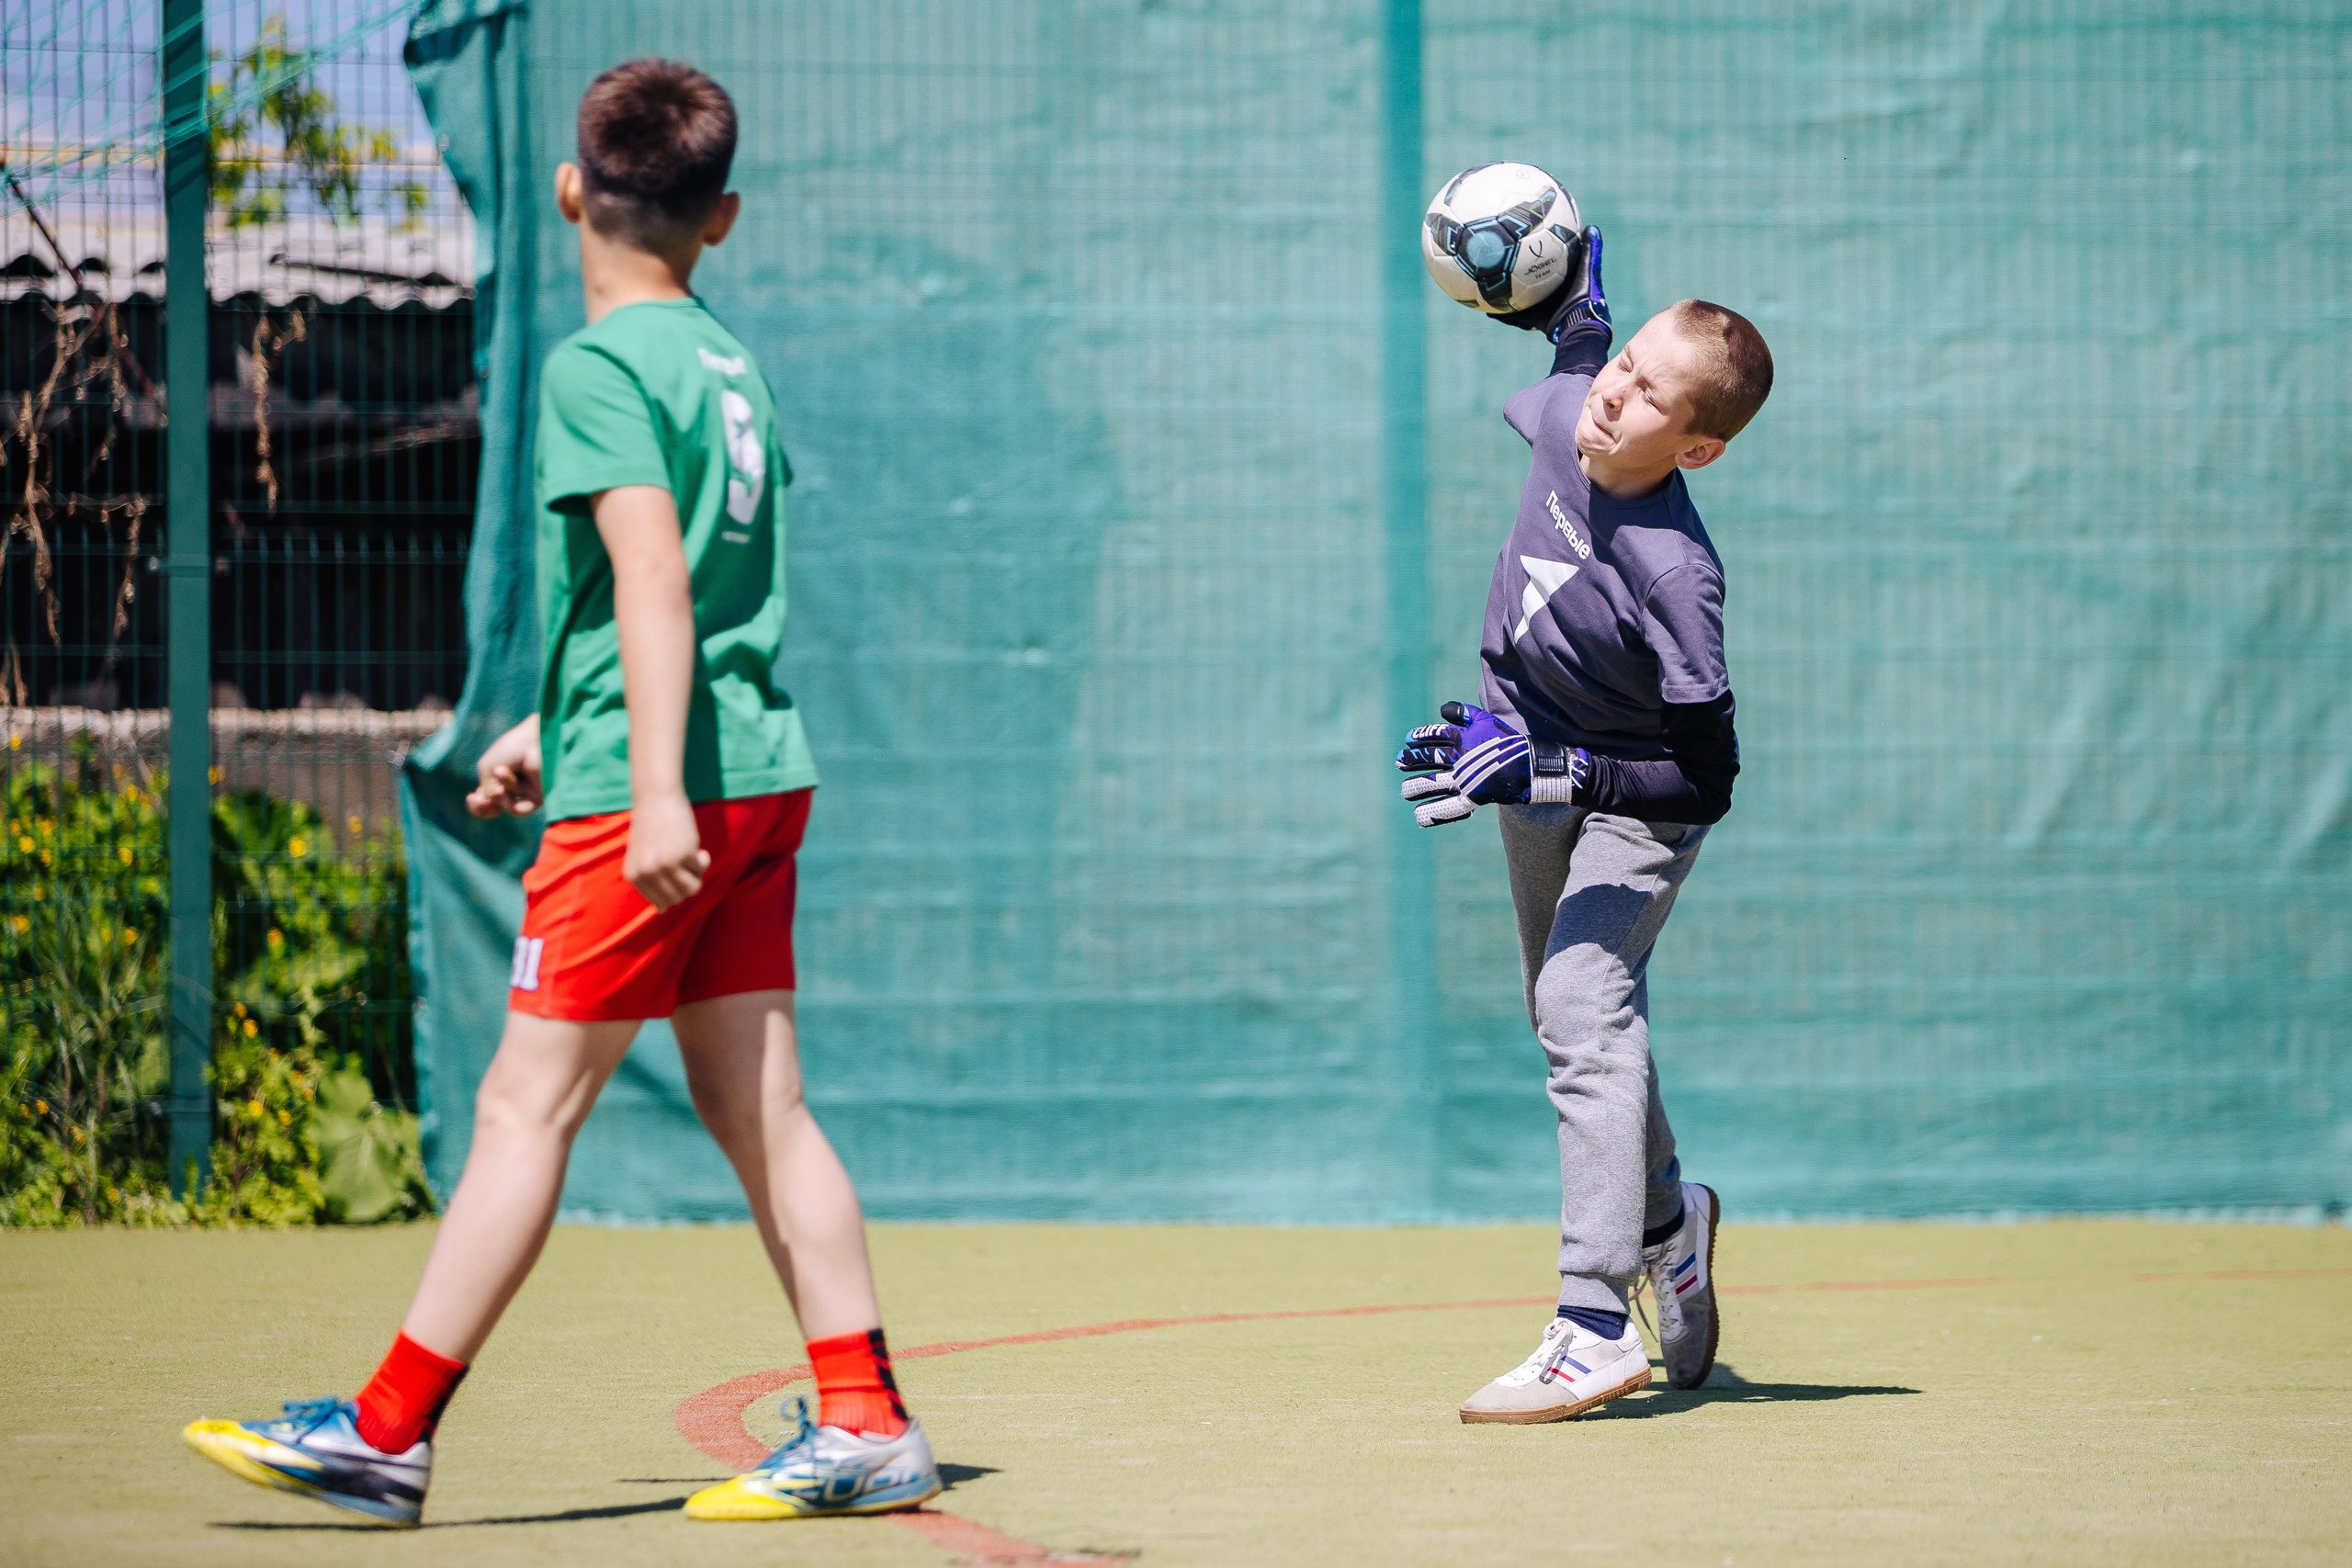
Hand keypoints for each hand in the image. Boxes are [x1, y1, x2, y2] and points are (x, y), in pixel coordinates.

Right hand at [465, 715, 543, 817]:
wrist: (534, 741)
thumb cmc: (510, 749)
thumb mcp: (488, 769)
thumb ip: (487, 792)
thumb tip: (495, 805)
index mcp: (497, 777)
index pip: (485, 799)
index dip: (476, 803)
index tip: (471, 797)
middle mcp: (511, 786)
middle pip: (494, 808)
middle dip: (482, 807)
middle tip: (477, 799)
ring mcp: (525, 791)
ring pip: (506, 804)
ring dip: (501, 789)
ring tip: (502, 770)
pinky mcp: (538, 796)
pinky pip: (522, 809)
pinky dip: (513, 804)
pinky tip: (507, 789)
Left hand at [624, 791, 709, 909]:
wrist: (657, 798)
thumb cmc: (652, 828)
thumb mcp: (642, 858)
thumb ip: (649, 883)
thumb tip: (662, 911)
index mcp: (634, 876)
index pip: (661, 902)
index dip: (674, 891)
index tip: (675, 874)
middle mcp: (647, 873)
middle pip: (677, 899)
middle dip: (687, 885)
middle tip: (686, 867)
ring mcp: (666, 864)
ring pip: (691, 889)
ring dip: (697, 876)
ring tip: (693, 860)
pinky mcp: (684, 853)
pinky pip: (701, 869)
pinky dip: (702, 860)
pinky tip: (697, 847)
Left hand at [1393, 701, 1532, 825]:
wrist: (1529, 764)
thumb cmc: (1506, 741)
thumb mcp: (1486, 720)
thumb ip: (1465, 713)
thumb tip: (1444, 709)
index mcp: (1463, 738)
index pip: (1434, 736)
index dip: (1419, 736)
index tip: (1408, 739)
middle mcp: (1460, 758)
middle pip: (1428, 759)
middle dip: (1411, 760)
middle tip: (1399, 762)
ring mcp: (1466, 778)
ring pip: (1433, 783)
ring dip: (1416, 787)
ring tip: (1405, 791)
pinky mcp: (1473, 796)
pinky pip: (1449, 807)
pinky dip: (1434, 813)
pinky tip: (1419, 817)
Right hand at [1492, 225, 1610, 348]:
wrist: (1578, 325)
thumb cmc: (1584, 296)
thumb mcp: (1587, 269)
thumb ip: (1589, 249)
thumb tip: (1590, 226)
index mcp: (1560, 282)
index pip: (1546, 264)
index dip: (1538, 254)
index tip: (1527, 241)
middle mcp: (1548, 295)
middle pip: (1527, 280)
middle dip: (1515, 273)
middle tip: (1502, 259)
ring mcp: (1539, 308)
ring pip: (1517, 298)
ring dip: (1503, 292)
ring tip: (1487, 282)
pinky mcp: (1531, 320)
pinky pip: (1512, 316)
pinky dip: (1501, 312)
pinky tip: (1487, 306)